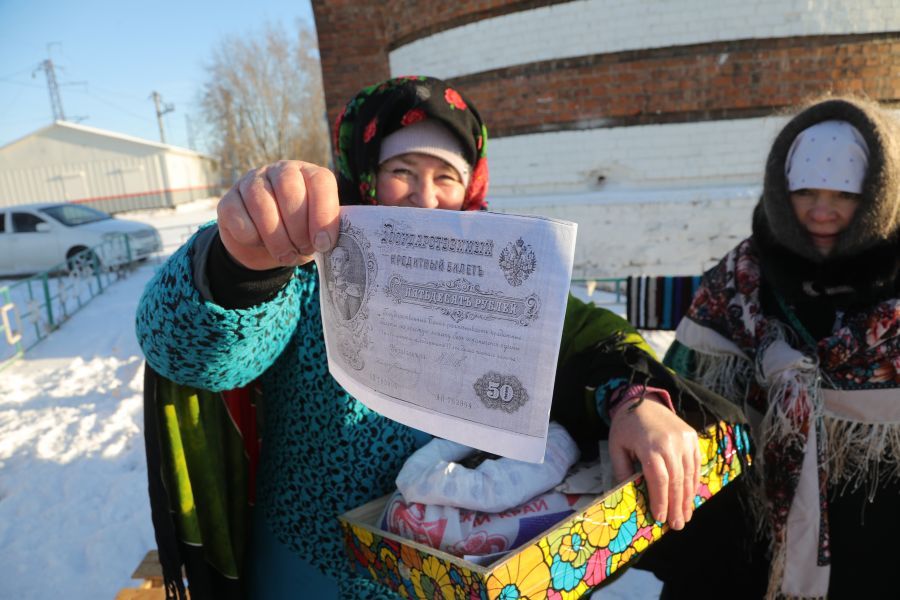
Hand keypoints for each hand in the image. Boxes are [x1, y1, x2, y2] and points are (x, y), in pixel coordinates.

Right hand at [217, 160, 339, 269]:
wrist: (264, 247)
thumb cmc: (298, 236)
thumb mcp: (316, 234)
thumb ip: (325, 232)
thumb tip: (328, 242)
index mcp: (308, 174)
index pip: (320, 181)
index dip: (323, 214)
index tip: (324, 244)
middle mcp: (281, 171)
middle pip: (289, 188)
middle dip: (298, 226)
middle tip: (302, 248)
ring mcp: (252, 182)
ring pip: (262, 203)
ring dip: (276, 237)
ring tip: (285, 255)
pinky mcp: (228, 200)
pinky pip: (237, 216)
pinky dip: (251, 237)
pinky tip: (260, 243)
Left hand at [608, 396, 700, 530]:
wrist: (642, 400)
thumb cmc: (626, 426)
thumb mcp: (616, 447)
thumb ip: (622, 471)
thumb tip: (626, 497)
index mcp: (650, 446)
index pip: (659, 479)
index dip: (661, 501)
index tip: (660, 519)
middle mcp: (671, 443)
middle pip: (676, 481)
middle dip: (677, 506)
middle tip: (677, 526)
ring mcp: (685, 440)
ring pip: (689, 475)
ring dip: (688, 498)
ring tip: (685, 516)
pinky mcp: (692, 437)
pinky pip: (696, 464)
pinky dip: (694, 482)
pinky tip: (690, 497)